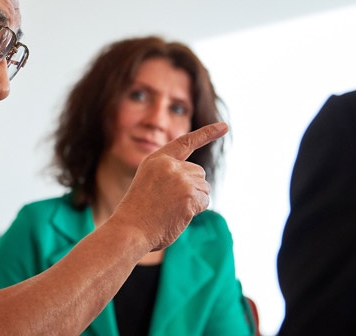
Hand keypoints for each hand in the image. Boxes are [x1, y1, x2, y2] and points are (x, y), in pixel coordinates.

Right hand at [114, 122, 228, 250]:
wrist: (131, 228)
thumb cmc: (138, 211)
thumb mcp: (149, 182)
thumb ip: (169, 174)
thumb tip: (199, 180)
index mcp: (157, 159)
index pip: (186, 142)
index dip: (207, 133)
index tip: (224, 127)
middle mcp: (170, 165)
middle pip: (198, 172)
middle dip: (192, 187)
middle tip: (169, 202)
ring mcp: (180, 179)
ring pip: (203, 187)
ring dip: (193, 199)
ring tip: (171, 208)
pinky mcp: (189, 194)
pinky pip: (204, 200)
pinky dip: (195, 209)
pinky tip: (178, 214)